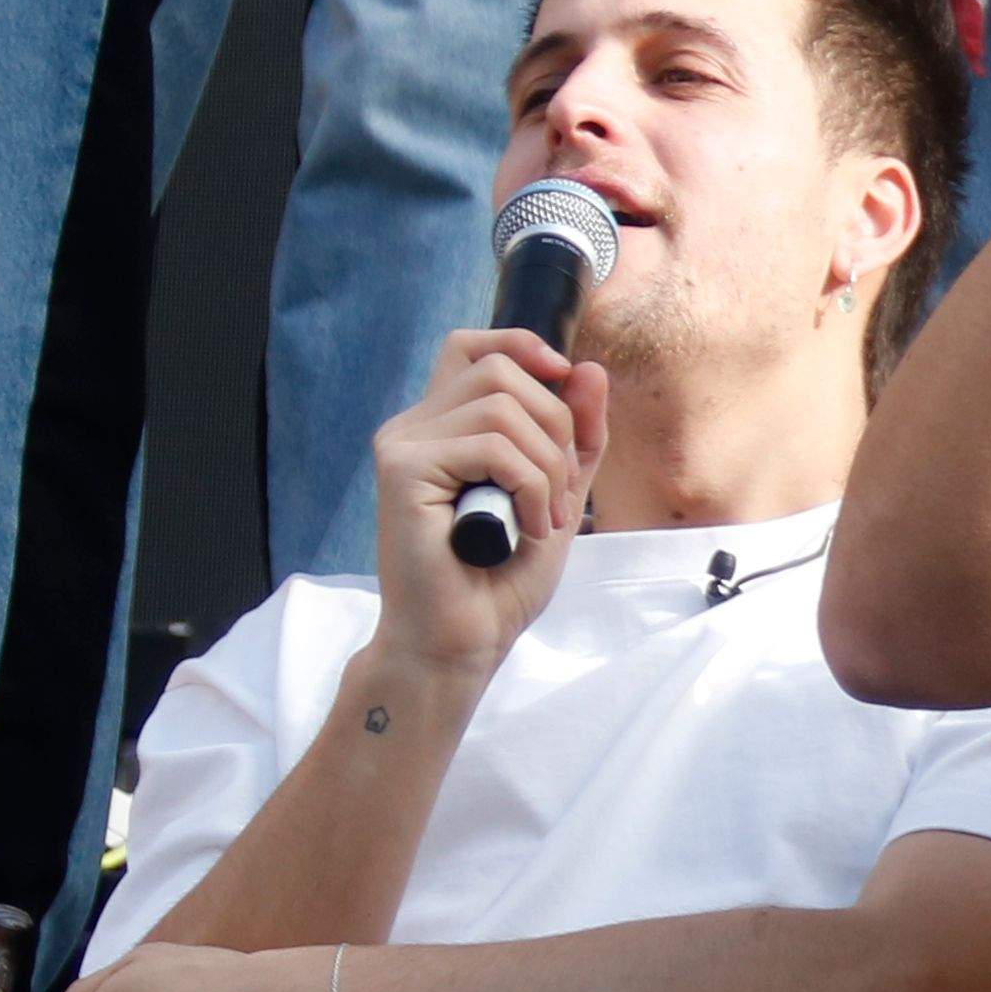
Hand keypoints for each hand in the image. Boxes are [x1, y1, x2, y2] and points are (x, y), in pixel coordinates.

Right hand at [367, 324, 611, 672]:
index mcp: (442, 428)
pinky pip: (491, 446)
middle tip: (562, 493)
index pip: (471, 347)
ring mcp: (403, 446)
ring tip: (546, 518)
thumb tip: (587, 368)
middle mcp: (414, 428)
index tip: (563, 380)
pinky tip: (527, 528)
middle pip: (500, 371)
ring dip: (547, 466)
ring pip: (502, 407)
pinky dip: (530, 486)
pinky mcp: (402, 471)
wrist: (460, 644)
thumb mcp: (558, 496)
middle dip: (556, 425)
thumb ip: (575, 437)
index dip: (520, 346)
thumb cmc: (498, 581)